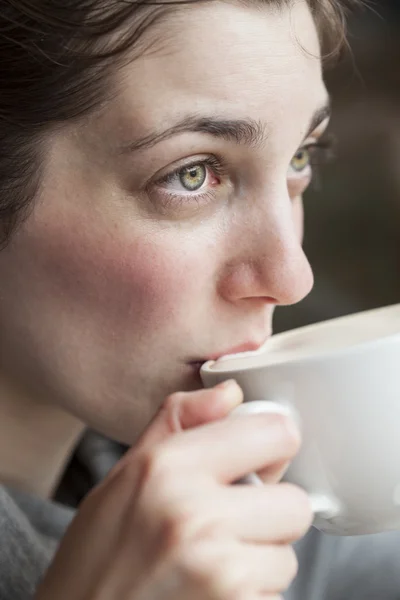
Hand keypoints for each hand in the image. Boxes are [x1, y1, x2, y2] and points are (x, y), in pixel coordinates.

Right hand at [36, 381, 311, 599]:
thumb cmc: (97, 557)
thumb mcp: (124, 475)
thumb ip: (178, 423)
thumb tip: (229, 392)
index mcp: (167, 466)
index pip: (275, 433)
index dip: (273, 447)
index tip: (262, 460)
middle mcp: (193, 514)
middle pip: (295, 503)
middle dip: (270, 516)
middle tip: (230, 527)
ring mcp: (217, 570)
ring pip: (287, 558)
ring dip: (259, 563)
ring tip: (212, 567)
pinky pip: (274, 597)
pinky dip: (251, 597)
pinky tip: (210, 595)